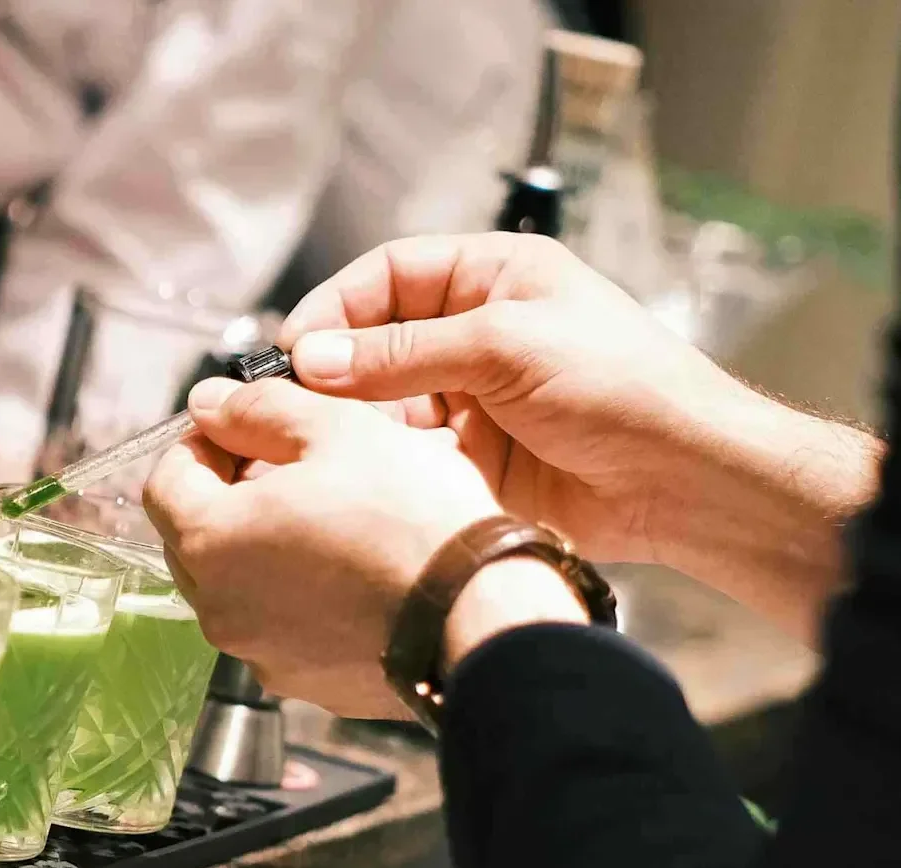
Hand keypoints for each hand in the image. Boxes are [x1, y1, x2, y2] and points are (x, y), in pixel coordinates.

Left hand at [145, 377, 577, 719]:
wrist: (479, 618)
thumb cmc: (412, 520)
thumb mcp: (336, 430)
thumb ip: (259, 410)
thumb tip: (211, 402)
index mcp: (208, 541)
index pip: (164, 481)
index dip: (199, 444)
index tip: (241, 426)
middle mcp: (218, 608)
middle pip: (193, 536)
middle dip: (228, 494)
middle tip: (287, 465)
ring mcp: (258, 652)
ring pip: (236, 584)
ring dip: (262, 545)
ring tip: (327, 515)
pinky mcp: (303, 682)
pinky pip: (279, 626)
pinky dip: (297, 595)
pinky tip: (350, 570)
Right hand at [280, 232, 754, 562]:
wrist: (683, 480)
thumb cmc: (622, 387)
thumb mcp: (503, 346)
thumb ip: (400, 353)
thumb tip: (310, 358)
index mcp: (495, 278)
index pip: (390, 275)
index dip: (338, 306)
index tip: (295, 347)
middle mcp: (479, 333)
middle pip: (378, 341)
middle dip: (339, 370)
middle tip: (297, 402)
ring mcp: (474, 399)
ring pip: (386, 404)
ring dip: (363, 422)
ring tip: (340, 441)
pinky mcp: (473, 460)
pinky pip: (409, 455)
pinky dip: (389, 463)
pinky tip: (381, 473)